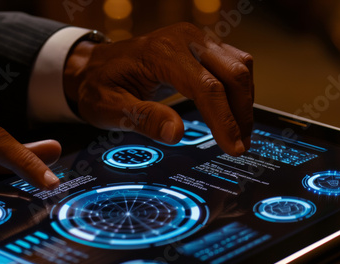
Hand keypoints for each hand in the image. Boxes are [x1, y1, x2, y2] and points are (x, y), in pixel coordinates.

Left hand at [64, 23, 253, 155]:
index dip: (224, 120)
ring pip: (239, 66)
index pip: (206, 87)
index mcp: (162, 52)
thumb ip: (143, 118)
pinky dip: (238, 90)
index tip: (233, 148)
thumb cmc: (99, 86)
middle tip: (239, 145)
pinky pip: (233, 64)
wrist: (95, 66)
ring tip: (239, 134)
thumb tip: (175, 133)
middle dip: (241, 113)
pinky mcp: (201, 46)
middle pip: (232, 73)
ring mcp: (195, 39)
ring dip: (244, 101)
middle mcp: (184, 39)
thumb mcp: (110, 108)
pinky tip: (233, 113)